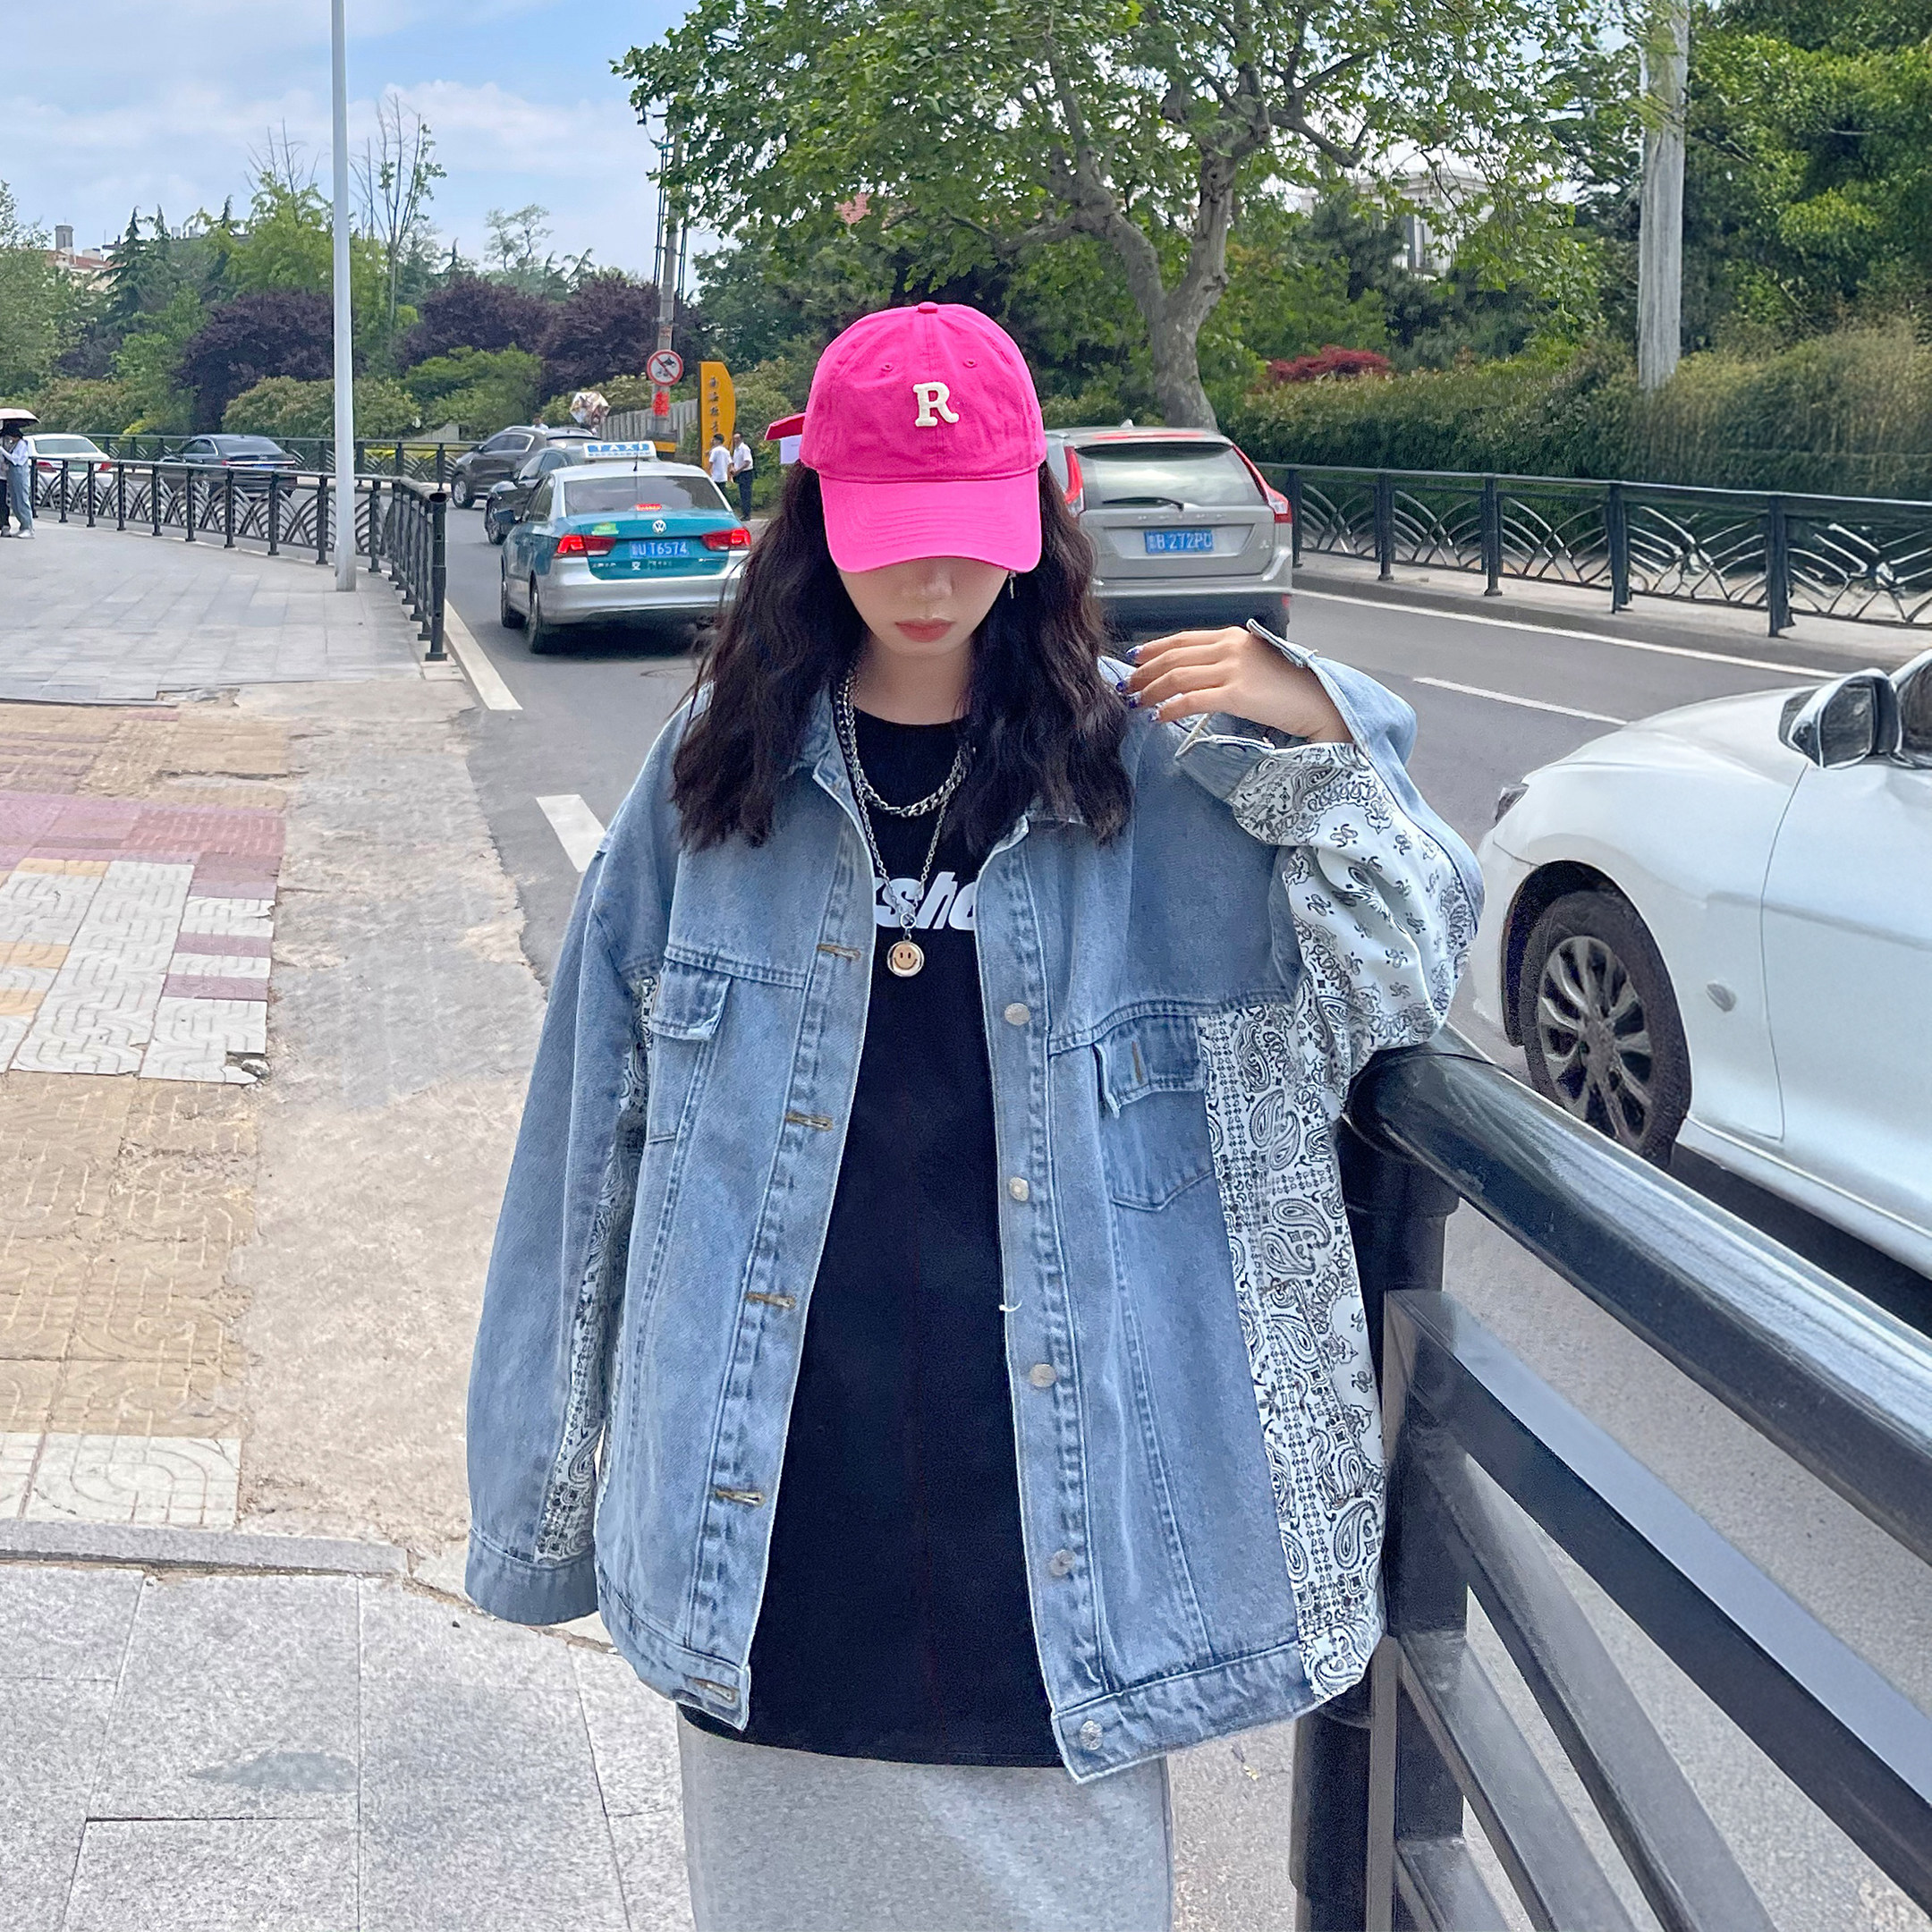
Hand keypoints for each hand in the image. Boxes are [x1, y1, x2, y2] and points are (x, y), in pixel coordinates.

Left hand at [1123, 628, 1350, 742]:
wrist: (1322, 701)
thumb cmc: (1293, 688)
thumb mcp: (1258, 663)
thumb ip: (1230, 663)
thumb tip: (1199, 677)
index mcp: (1234, 637)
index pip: (1182, 639)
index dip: (1153, 650)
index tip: (1134, 660)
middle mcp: (1231, 647)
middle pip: (1173, 657)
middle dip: (1145, 674)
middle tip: (1128, 688)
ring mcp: (1234, 669)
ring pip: (1177, 677)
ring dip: (1151, 691)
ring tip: (1137, 704)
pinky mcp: (1237, 694)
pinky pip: (1192, 700)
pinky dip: (1171, 708)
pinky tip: (1160, 717)